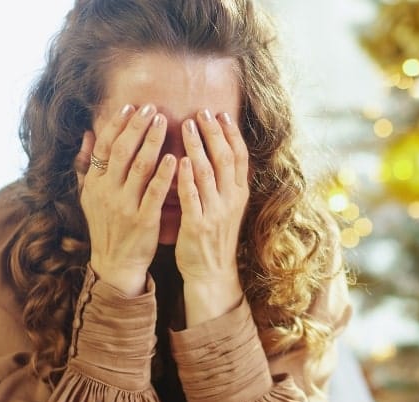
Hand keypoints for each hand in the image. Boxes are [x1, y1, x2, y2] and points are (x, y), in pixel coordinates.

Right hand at [75, 103, 175, 296]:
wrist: (115, 263)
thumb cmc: (106, 226)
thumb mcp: (88, 196)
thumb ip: (86, 165)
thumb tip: (87, 135)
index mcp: (94, 183)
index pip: (104, 146)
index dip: (117, 124)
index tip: (131, 106)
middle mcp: (106, 191)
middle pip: (121, 151)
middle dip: (137, 126)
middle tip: (152, 108)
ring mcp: (124, 206)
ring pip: (138, 167)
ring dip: (152, 142)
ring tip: (164, 122)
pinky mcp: (143, 220)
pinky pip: (153, 193)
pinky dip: (163, 174)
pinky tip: (174, 158)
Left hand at [176, 109, 248, 324]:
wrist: (211, 273)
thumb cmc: (214, 237)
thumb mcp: (227, 207)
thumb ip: (224, 181)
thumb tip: (220, 152)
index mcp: (239, 194)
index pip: (239, 156)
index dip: (231, 134)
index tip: (221, 114)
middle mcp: (231, 200)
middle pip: (225, 158)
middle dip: (214, 133)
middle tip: (202, 111)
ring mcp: (215, 212)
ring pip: (208, 173)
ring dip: (197, 147)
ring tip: (186, 125)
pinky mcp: (198, 225)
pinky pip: (192, 197)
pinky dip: (186, 177)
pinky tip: (178, 160)